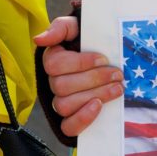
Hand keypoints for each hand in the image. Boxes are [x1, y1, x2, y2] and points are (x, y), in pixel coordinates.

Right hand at [35, 14, 119, 136]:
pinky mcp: (71, 121)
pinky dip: (83, 118)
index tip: (103, 59)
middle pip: (62, 86)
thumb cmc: (93, 43)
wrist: (114, 61)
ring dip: (95, 95)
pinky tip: (99, 106)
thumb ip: (61, 28)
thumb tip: (39, 39)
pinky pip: (68, 127)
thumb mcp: (79, 28)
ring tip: (117, 88)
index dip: (80, 63)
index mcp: (53, 60)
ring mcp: (60, 103)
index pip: (54, 65)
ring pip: (65, 105)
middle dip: (94, 79)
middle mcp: (53, 83)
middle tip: (117, 74)